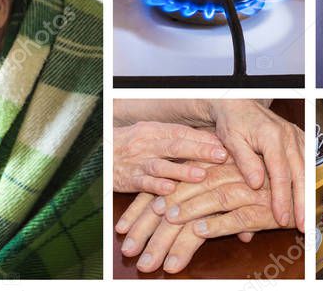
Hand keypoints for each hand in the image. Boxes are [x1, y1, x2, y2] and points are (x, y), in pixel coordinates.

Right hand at [114, 122, 228, 194]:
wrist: (99, 153)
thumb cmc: (131, 144)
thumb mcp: (150, 134)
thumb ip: (175, 137)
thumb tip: (208, 140)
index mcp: (155, 130)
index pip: (182, 132)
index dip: (203, 139)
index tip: (224, 145)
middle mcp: (147, 144)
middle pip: (176, 146)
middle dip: (200, 151)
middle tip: (221, 156)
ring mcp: (138, 162)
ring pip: (162, 165)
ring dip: (182, 171)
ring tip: (201, 175)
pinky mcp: (129, 179)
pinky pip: (143, 183)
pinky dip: (156, 187)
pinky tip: (170, 191)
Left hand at [116, 164, 283, 273]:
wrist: (295, 185)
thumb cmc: (257, 184)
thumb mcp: (224, 186)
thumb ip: (201, 199)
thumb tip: (172, 218)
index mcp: (207, 169)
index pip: (169, 187)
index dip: (145, 208)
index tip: (128, 230)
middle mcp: (221, 176)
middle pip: (180, 199)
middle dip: (156, 229)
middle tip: (140, 256)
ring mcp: (241, 191)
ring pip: (205, 208)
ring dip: (182, 230)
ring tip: (162, 253)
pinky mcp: (259, 208)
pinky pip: (235, 217)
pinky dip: (217, 224)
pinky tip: (200, 234)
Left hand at [209, 101, 304, 230]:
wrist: (239, 104)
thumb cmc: (233, 121)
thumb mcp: (232, 140)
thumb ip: (245, 161)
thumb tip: (257, 183)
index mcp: (272, 136)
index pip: (281, 173)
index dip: (282, 198)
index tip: (282, 218)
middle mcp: (288, 136)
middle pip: (300, 174)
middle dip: (302, 202)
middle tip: (302, 224)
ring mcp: (296, 137)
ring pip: (308, 170)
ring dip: (308, 194)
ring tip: (307, 216)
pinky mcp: (298, 140)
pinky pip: (309, 162)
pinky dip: (309, 181)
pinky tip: (308, 197)